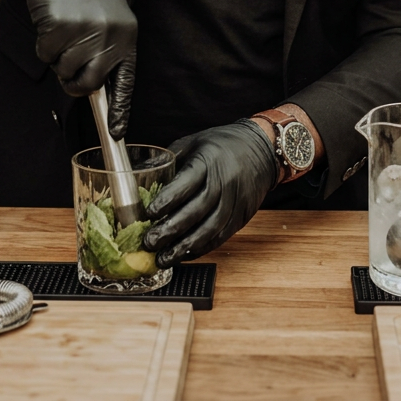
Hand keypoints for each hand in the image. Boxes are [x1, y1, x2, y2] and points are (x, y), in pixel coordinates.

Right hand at [13, 0, 135, 138]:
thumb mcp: (108, 17)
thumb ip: (107, 48)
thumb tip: (99, 86)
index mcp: (126, 34)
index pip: (125, 81)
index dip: (119, 109)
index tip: (115, 133)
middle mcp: (110, 35)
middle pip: (89, 83)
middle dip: (74, 81)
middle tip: (68, 62)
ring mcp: (85, 31)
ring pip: (64, 70)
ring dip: (57, 55)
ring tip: (63, 27)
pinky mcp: (60, 27)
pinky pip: (46, 55)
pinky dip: (43, 44)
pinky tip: (51, 21)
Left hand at [142, 120, 277, 267]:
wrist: (261, 149)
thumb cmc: (222, 145)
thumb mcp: (194, 142)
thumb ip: (169, 160)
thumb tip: (139, 174)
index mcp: (208, 161)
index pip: (187, 183)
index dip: (167, 200)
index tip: (149, 213)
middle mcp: (224, 182)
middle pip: (197, 210)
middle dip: (171, 229)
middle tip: (149, 242)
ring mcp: (235, 201)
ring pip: (209, 229)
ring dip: (185, 247)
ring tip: (163, 258)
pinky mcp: (241, 216)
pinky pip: (221, 236)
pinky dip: (202, 248)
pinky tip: (185, 254)